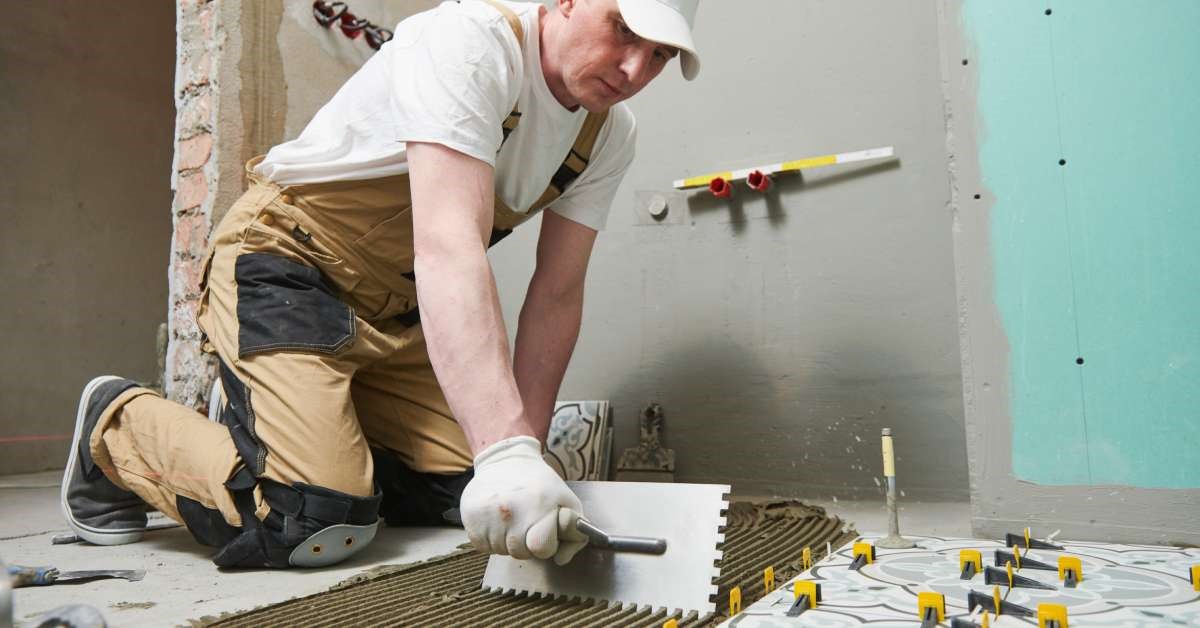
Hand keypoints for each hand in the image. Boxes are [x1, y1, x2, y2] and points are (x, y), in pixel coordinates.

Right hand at [460, 436, 588, 564]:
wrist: (504, 461)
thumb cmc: (539, 484)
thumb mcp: (566, 501)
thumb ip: (574, 535)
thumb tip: (561, 559)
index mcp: (537, 507)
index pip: (542, 548)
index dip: (545, 543)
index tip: (543, 529)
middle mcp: (510, 513)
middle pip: (520, 553)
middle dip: (526, 543)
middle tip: (526, 522)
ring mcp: (487, 518)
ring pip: (501, 551)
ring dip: (508, 541)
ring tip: (511, 518)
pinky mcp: (470, 521)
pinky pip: (484, 548)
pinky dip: (491, 539)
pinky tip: (496, 520)